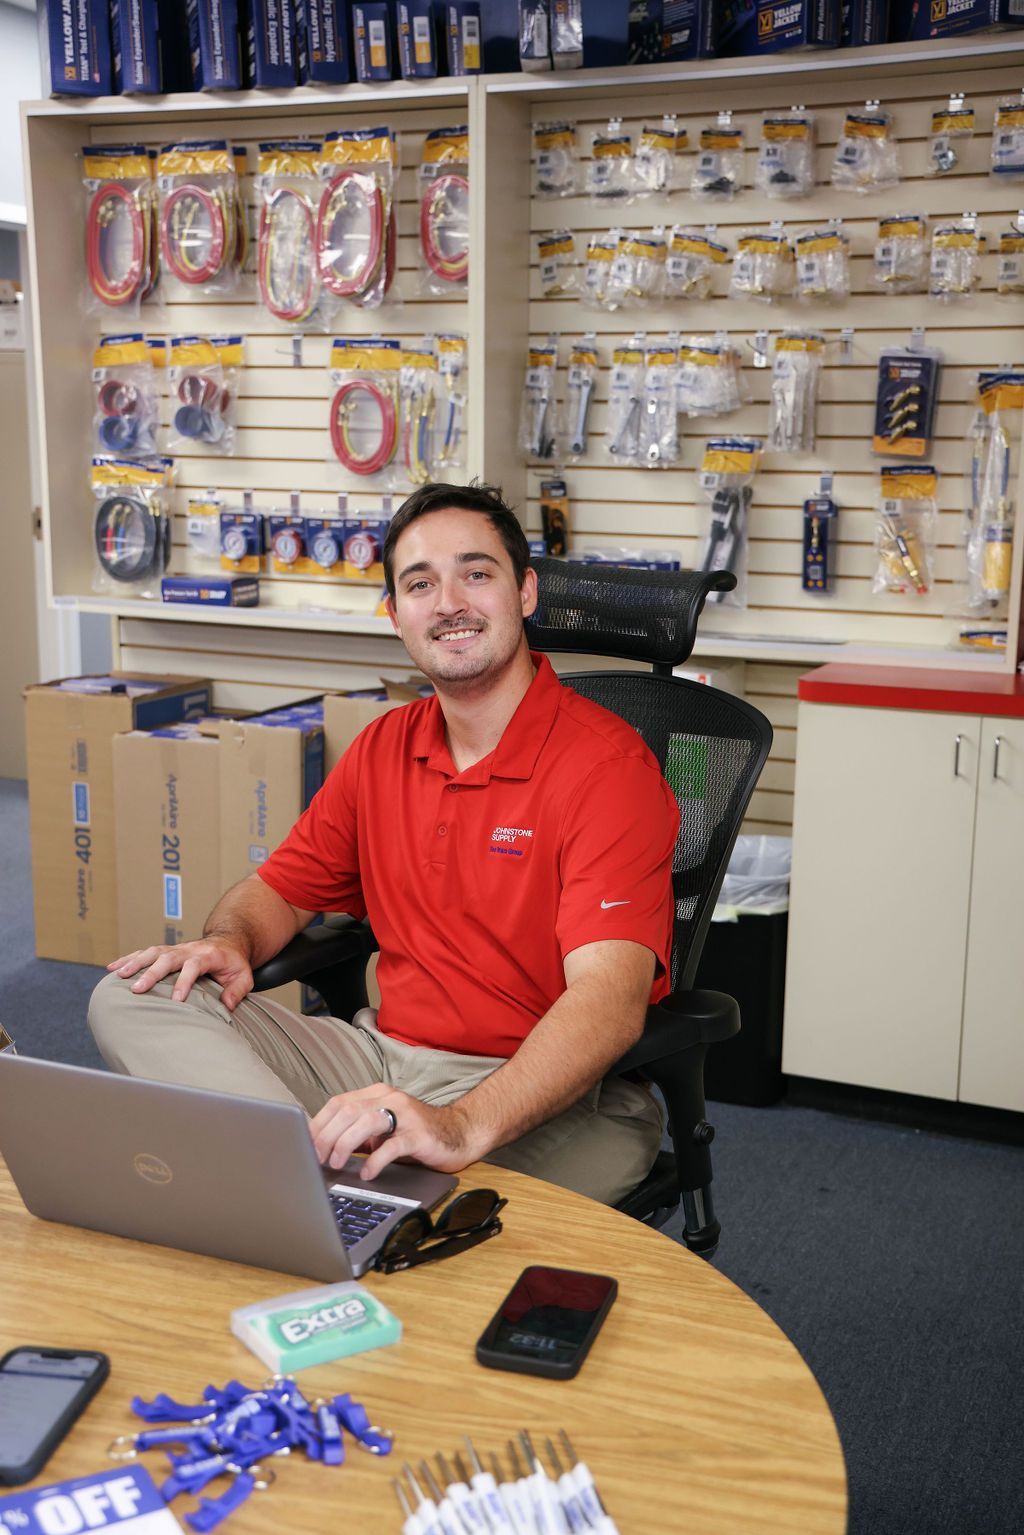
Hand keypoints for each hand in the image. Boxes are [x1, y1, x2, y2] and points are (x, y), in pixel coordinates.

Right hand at [106, 939, 253, 1009]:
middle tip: (137, 990)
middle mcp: (188, 949)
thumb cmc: (234, 963)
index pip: (194, 966)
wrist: (228, 942)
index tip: (176, 1000)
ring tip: (118, 976)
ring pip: (152, 952)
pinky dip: (127, 958)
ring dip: (134, 963)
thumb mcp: (244, 976)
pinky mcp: (165, 951)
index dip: (185, 981)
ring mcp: (175, 949)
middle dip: (151, 973)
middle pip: (167, 958)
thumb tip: (226, 1005)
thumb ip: (237, 990)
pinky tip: (111, 968)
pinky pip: (144, 953)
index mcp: (208, 955)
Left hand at [309, 1082, 480, 1179]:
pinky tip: (367, 1173)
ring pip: (366, 1121)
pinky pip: (392, 1145)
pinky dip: (375, 1161)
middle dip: (326, 1136)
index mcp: (377, 1094)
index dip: (318, 1124)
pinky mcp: (419, 1134)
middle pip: (348, 1111)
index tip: (304, 1145)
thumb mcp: (382, 1130)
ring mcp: (406, 1115)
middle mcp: (390, 1098)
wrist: (459, 1134)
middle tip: (315, 1159)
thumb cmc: (416, 1133)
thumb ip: (357, 1132)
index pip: (338, 1103)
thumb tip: (322, 1147)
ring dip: (345, 1144)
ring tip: (335, 1163)